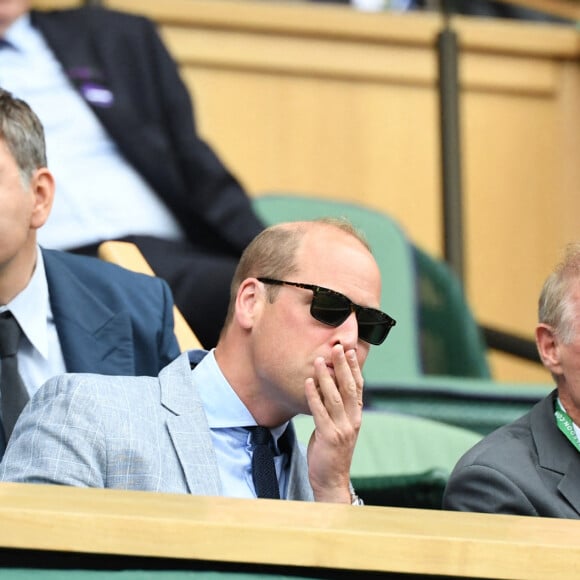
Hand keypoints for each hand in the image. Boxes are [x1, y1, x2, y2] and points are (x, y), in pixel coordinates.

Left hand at [304, 344, 362, 502]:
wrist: (331, 479)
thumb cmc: (332, 450)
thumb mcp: (339, 425)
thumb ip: (336, 407)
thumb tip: (328, 384)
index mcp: (357, 416)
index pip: (359, 387)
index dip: (354, 368)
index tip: (350, 351)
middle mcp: (353, 420)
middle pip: (349, 388)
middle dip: (343, 366)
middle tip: (337, 348)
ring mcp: (342, 429)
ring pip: (335, 397)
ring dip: (326, 377)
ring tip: (318, 360)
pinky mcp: (329, 436)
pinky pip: (320, 411)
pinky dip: (314, 395)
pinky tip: (308, 382)